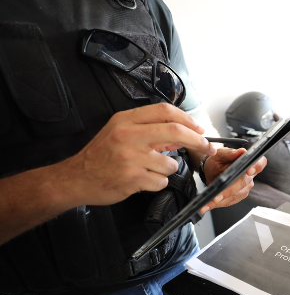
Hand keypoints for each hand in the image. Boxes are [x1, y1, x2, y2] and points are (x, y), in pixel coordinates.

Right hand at [64, 103, 216, 206]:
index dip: (188, 120)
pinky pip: (161, 181)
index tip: (199, 129)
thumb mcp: (120, 132)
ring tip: (150, 169)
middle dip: (197, 141)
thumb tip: (182, 133)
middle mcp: (128, 136)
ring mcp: (131, 158)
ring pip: (170, 163)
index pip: (165, 111)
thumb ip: (150, 130)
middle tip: (208, 148)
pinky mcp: (133, 178)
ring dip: (168, 169)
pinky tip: (142, 179)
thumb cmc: (100, 155)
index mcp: (126, 120)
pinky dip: (157, 182)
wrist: (76, 178)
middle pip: (175, 131)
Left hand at [199, 148, 266, 213]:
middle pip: (242, 184)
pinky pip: (228, 201)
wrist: (210, 169)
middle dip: (229, 191)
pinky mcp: (238, 196)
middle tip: (216, 197)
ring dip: (220, 200)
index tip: (249, 171)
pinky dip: (217, 204)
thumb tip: (241, 151)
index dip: (256, 167)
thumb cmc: (217, 160)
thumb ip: (230, 153)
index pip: (259, 163)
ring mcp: (245, 187)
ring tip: (207, 202)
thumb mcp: (220, 154)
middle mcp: (249, 176)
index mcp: (248, 162)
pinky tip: (208, 205)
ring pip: (234, 195)